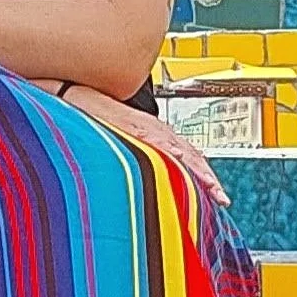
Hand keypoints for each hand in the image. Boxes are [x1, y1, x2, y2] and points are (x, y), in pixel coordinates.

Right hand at [62, 83, 226, 203]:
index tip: (217, 197)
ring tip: (210, 185)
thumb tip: (146, 188)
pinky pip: (152, 136)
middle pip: (190, 154)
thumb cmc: (95, 124)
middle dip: (207, 178)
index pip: (187, 158)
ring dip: (196, 167)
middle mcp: (155, 131)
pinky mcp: (131, 123)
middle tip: (221, 198)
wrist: (74, 98)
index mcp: (155, 137)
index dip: (203, 177)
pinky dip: (167, 147)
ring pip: (177, 147)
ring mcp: (144, 126)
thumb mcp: (122, 146)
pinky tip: (178, 157)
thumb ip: (137, 163)